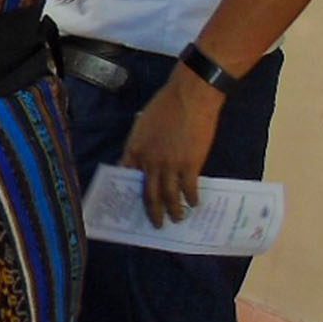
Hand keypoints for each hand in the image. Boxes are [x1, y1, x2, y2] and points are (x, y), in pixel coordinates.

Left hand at [120, 66, 224, 226]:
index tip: (131, 204)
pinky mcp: (189, 164)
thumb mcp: (143, 124)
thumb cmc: (166, 105)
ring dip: (173, 210)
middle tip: (156, 224)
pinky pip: (189, 188)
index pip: (127, 176)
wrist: (189, 97)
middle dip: (152, 211)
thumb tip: (143, 156)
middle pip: (148, 192)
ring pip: (169, 195)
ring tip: (177, 219)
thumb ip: (141, 142)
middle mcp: (149, 161)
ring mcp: (169, 164)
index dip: (130, 192)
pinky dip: (191, 198)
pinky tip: (194, 203)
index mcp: (134, 148)